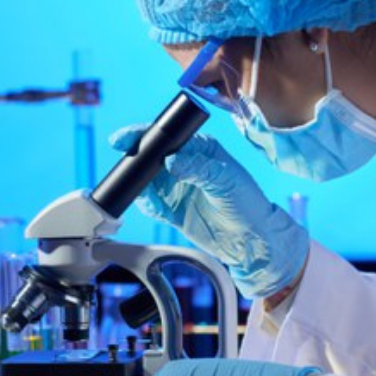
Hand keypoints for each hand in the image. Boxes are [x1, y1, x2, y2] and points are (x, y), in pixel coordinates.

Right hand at [108, 126, 307, 298]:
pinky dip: (146, 204)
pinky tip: (153, 207)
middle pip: (151, 156)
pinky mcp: (171, 208)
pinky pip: (150, 203)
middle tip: (126, 167)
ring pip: (146, 180)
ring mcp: (176, 187)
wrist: (250, 240)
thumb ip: (198, 169)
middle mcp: (185, 165)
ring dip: (139, 185)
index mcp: (199, 148)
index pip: (167, 136)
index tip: (124, 139)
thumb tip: (169, 161)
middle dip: (135, 160)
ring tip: (146, 193)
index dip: (144, 135)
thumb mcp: (225, 180)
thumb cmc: (247, 203)